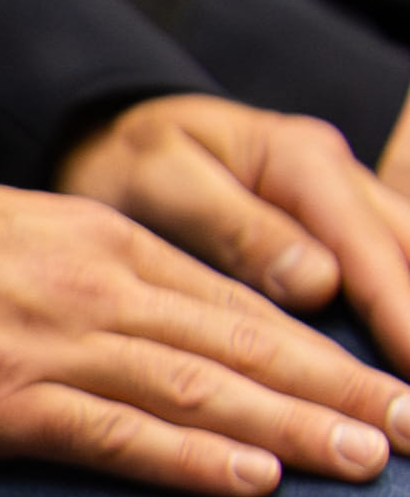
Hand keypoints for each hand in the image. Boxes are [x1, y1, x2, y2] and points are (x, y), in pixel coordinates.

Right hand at [0, 177, 409, 494]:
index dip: (327, 348)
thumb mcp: (16, 235)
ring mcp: (47, 345)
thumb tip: (164, 321)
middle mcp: (93, 287)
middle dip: (345, 390)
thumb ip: (96, 274)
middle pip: (245, 344)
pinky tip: (253, 478)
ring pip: (201, 386)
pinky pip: (113, 432)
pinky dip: (190, 456)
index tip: (393, 384)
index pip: (242, 303)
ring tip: (371, 459)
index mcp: (102, 243)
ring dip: (296, 426)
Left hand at [58, 93, 409, 358]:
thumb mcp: (162, 181)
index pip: (369, 251)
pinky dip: (395, 308)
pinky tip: (396, 362)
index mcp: (302, 163)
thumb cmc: (128, 161)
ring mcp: (346, 204)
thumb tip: (320, 283)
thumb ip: (234, 226)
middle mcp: (340, 180)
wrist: (115, 135)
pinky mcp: (337, 231)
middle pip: (409, 256)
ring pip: (408, 259)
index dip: (399, 316)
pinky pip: (385, 269)